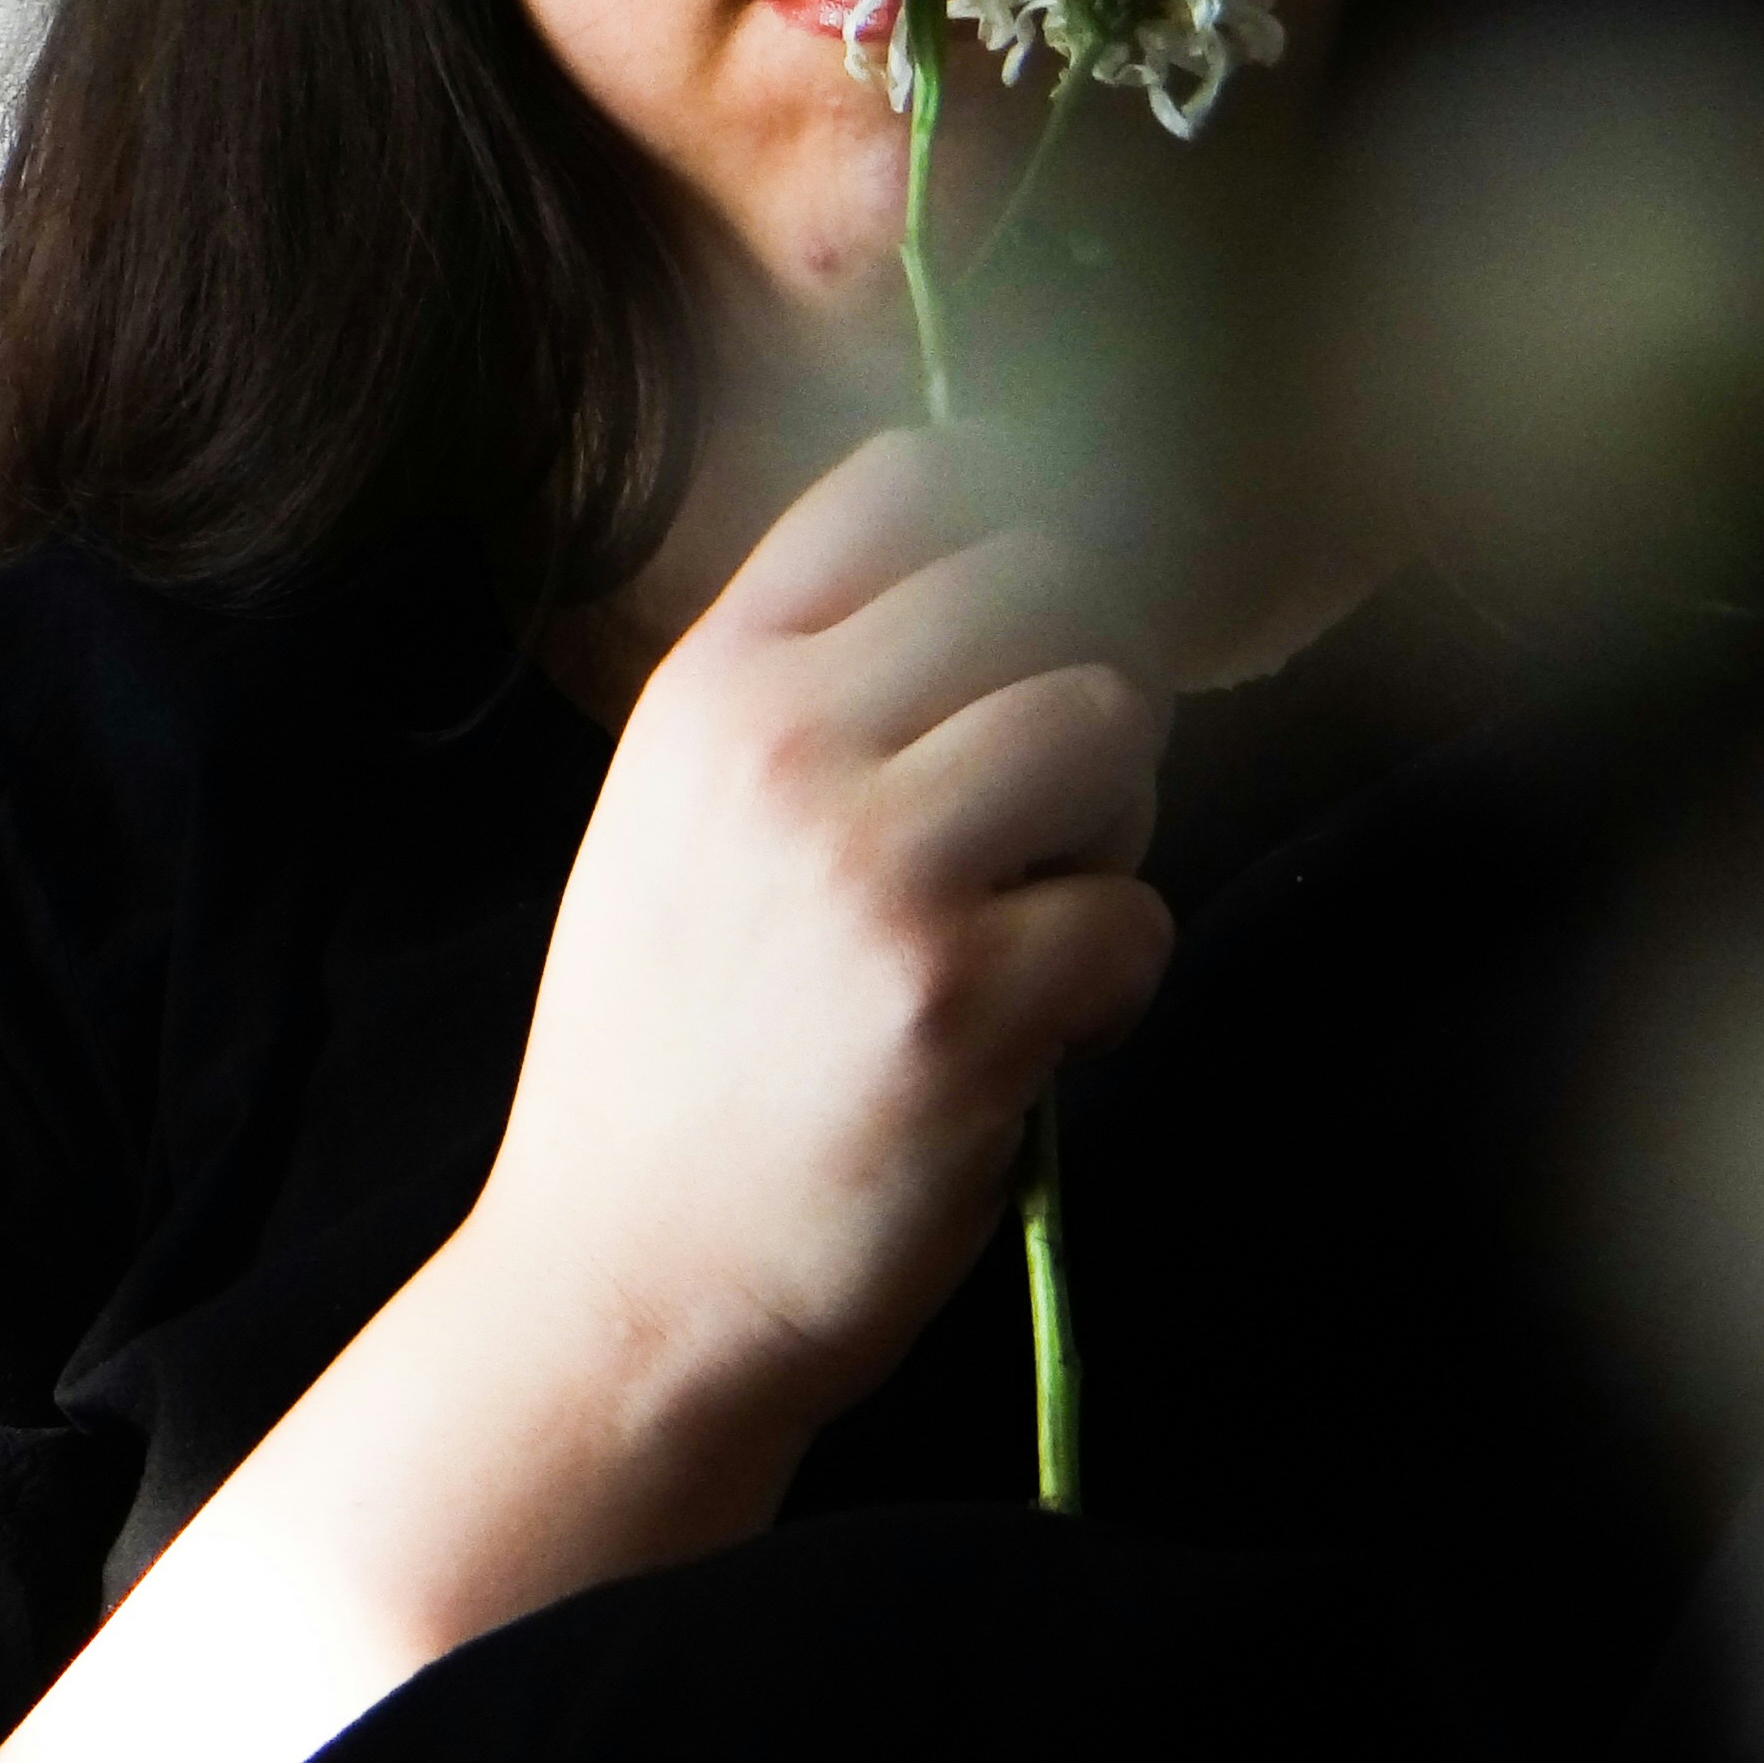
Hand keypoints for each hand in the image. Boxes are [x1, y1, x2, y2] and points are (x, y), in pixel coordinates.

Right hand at [471, 425, 1174, 1460]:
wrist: (624, 1280)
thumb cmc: (667, 1057)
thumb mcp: (674, 821)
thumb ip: (799, 693)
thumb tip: (1003, 577)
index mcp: (707, 689)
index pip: (910, 482)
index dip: (1016, 531)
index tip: (1030, 631)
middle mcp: (782, 746)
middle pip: (1048, 587)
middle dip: (1084, 692)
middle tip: (1045, 817)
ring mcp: (873, 870)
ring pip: (1114, 725)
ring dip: (1115, 824)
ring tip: (1034, 920)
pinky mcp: (961, 1001)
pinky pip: (1139, 915)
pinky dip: (1115, 979)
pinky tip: (1031, 1036)